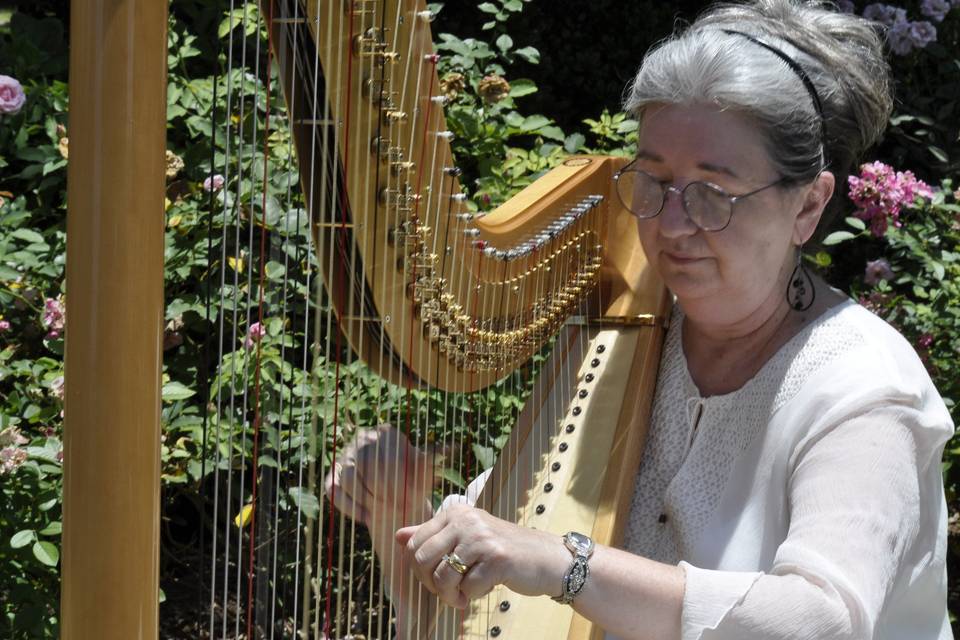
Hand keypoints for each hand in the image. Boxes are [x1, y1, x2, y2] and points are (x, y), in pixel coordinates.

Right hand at [324, 424, 437, 528]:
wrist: (395, 494)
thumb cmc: (412, 480)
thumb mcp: (425, 470)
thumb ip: (435, 457)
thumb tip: (451, 446)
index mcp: (386, 433)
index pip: (387, 457)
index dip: (397, 482)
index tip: (407, 500)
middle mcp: (362, 439)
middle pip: (368, 467)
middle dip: (383, 492)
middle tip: (396, 509)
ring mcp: (344, 456)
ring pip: (350, 479)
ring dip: (367, 499)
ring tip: (383, 511)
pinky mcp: (332, 476)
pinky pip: (334, 492)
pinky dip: (350, 506)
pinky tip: (367, 517)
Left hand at [395, 503, 568, 608]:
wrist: (546, 558)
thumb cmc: (502, 550)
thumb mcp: (465, 536)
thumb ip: (432, 535)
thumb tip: (398, 536)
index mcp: (455, 512)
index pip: (415, 544)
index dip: (419, 569)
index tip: (434, 578)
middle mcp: (466, 519)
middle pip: (423, 561)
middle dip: (431, 584)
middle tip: (448, 591)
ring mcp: (482, 538)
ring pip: (442, 577)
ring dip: (450, 595)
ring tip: (463, 597)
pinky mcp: (497, 559)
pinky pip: (467, 588)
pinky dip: (472, 596)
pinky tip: (484, 590)